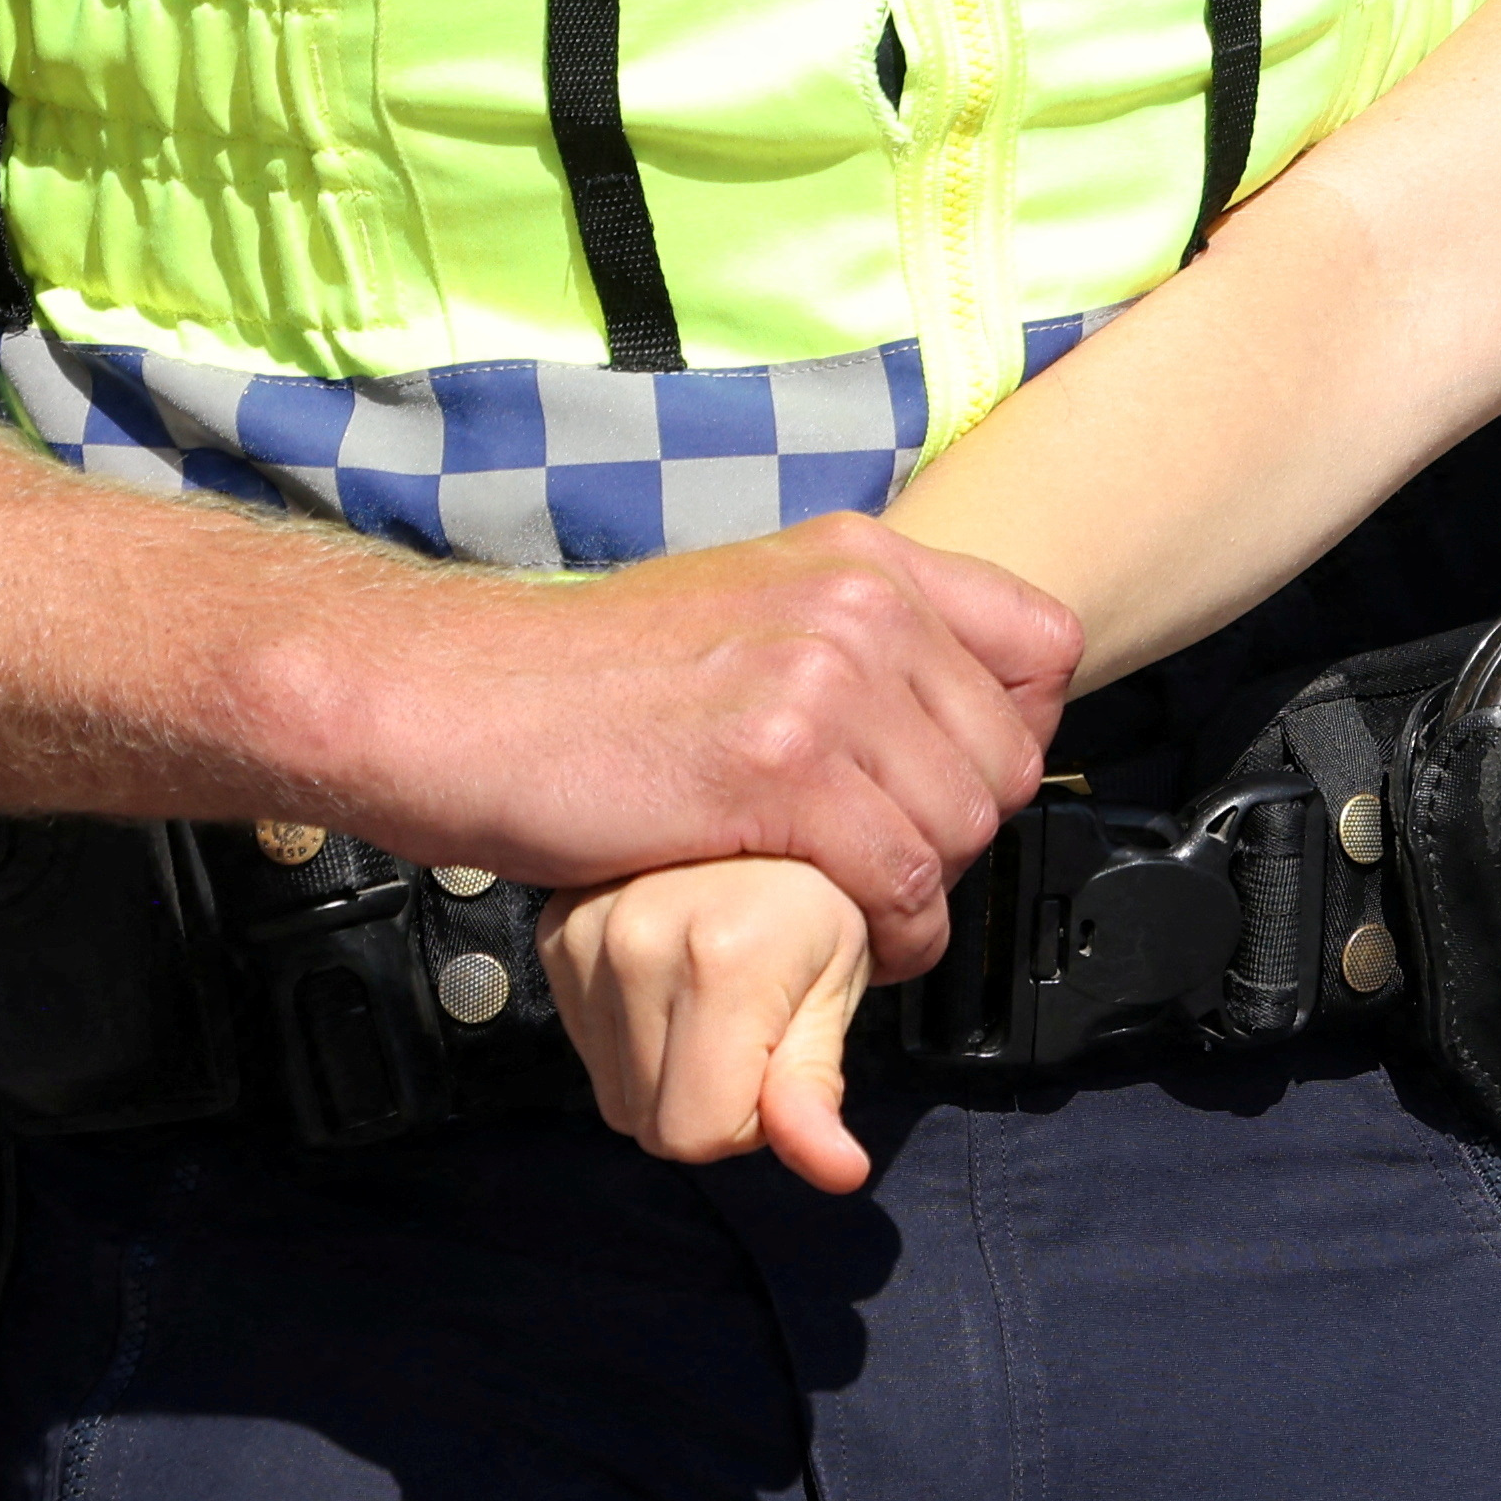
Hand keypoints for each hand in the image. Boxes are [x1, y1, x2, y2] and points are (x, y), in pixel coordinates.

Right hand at [289, 513, 1074, 972]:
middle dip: (963, 835)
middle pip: (1008, 756)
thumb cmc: (584, 679)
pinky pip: (899, 880)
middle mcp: (862, 604)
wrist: (454, 701)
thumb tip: (938, 719)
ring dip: (924, 898)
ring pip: (962, 828)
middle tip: (890, 872)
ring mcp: (824, 682)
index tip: (959, 787)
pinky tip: (840, 943)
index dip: (1016, 734)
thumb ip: (851, 642)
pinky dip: (886, 936)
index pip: (1046, 643)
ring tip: (860, 916)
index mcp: (865, 556)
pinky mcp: (777, 771)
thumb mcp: (748, 608)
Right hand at [538, 858, 880, 1185]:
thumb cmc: (820, 888)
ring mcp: (586, 935)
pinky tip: (675, 983)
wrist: (763, 797)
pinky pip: (589, 1048)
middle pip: (650, 1124)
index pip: (698, 1134)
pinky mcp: (557, 933)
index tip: (781, 1056)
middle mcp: (638, 944)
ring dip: (672, 1072)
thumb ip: (817, 1087)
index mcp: (722, 959)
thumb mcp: (839, 983)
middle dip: (712, 1099)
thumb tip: (837, 1173)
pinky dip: (635, 1039)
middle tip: (757, 1022)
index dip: (751, 1119)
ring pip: (614, 1096)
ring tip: (719, 995)